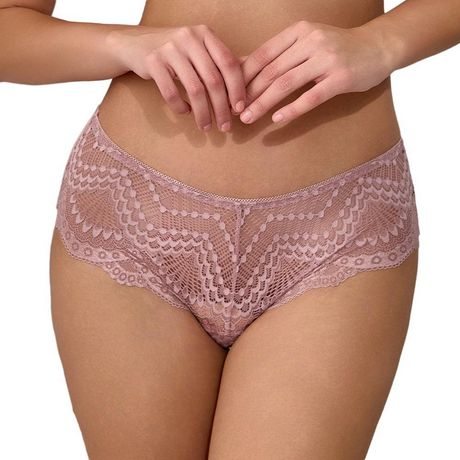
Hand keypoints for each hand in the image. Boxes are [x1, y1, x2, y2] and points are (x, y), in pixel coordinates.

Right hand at [108, 25, 246, 131]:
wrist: (135, 44)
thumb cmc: (175, 53)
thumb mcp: (199, 50)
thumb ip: (219, 64)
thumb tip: (247, 90)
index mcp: (205, 34)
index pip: (229, 63)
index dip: (237, 89)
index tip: (240, 109)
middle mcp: (189, 37)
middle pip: (213, 79)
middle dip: (221, 108)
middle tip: (225, 127)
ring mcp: (169, 48)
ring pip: (194, 89)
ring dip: (203, 113)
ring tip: (206, 127)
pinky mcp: (153, 61)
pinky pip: (171, 93)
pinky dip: (181, 107)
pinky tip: (186, 112)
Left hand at [238, 20, 392, 124]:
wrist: (378, 47)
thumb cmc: (336, 48)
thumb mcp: (306, 43)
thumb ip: (279, 54)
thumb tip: (243, 67)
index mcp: (298, 32)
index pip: (262, 55)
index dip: (243, 76)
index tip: (230, 95)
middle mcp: (311, 41)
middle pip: (271, 71)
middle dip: (249, 94)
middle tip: (235, 112)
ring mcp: (327, 59)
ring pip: (286, 84)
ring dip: (264, 103)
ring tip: (249, 118)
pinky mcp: (341, 78)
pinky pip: (311, 97)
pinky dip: (292, 109)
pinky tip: (277, 119)